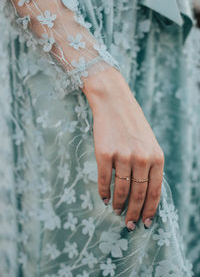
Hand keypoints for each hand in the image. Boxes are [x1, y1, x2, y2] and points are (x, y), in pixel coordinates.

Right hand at [82, 67, 163, 229]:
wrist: (114, 103)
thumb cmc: (132, 124)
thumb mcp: (149, 143)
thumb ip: (150, 166)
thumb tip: (145, 192)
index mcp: (156, 156)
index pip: (155, 190)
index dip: (150, 209)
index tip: (146, 222)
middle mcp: (142, 158)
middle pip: (139, 193)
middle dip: (135, 213)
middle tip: (130, 225)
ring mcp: (122, 156)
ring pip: (121, 189)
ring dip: (119, 204)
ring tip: (117, 211)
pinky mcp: (104, 153)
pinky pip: (104, 180)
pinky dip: (103, 192)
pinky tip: (104, 198)